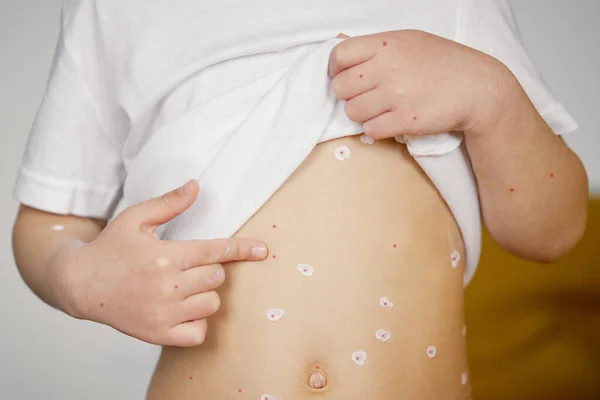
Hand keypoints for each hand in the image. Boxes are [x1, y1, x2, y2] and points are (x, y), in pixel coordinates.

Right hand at [60, 179, 267, 346]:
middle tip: (188, 266)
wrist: (80, 284)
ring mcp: (164, 313)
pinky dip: (198, 322)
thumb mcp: (135, 218)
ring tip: (182, 287)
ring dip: (205, 294)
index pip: (216, 250)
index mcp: (166, 256)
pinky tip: (183, 310)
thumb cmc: (111, 248)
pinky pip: (199, 332)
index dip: (242, 249)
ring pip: (212, 303)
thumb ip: (169, 204)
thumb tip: (196, 185)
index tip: (263, 251)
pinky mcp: (159, 334)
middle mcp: (168, 286)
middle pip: (217, 277)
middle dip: (210, 269)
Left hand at [329, 30, 501, 139]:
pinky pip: (370, 130)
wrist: (477, 87)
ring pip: (352, 112)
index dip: (336, 70)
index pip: (339, 56)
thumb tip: (338, 41)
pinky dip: (376, 129)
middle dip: (349, 95)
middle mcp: (388, 68)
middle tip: (365, 96)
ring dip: (362, 114)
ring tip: (380, 109)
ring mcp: (396, 95)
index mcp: (387, 44)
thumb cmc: (443, 62)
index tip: (344, 77)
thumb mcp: (409, 41)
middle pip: (341, 87)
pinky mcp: (405, 121)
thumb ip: (374, 45)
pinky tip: (390, 121)